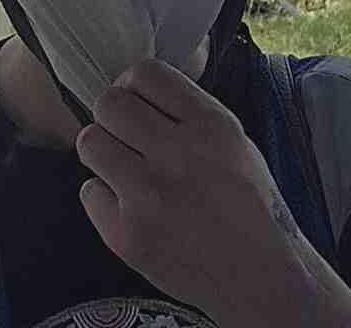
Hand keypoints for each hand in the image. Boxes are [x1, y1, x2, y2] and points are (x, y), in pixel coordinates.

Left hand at [76, 58, 308, 323]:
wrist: (261, 278)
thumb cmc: (247, 203)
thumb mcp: (234, 139)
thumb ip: (187, 110)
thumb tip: (133, 86)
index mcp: (210, 125)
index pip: (144, 72)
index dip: (133, 84)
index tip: (136, 102)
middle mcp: (178, 155)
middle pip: (108, 103)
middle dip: (114, 117)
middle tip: (127, 137)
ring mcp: (149, 197)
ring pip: (90, 141)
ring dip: (104, 152)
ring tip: (126, 169)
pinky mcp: (127, 236)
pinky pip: (89, 191)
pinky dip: (106, 198)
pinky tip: (132, 208)